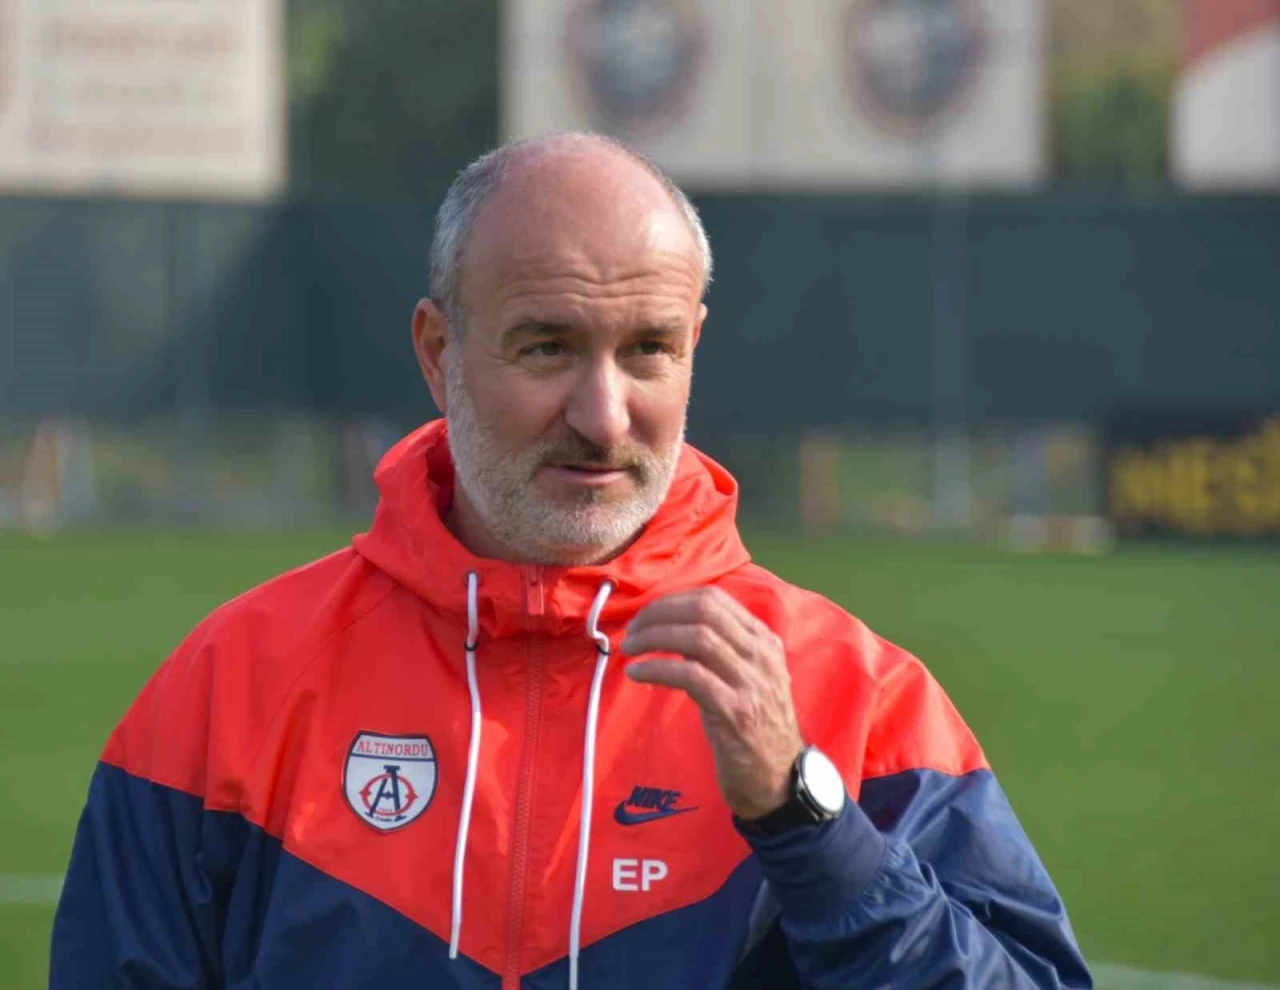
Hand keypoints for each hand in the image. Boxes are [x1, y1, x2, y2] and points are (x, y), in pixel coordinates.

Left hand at [621, 587, 803, 820]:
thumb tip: (669, 627)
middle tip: (632, 632)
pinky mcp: (736, 712)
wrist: (781, 780)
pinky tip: (638, 674)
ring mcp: (752, 683)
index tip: (646, 616)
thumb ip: (719, 650)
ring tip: (630, 649)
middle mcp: (762, 655)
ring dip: (653, 637)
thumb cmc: (755, 728)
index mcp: (764, 641)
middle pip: (704, 611)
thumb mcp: (744, 678)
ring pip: (697, 637)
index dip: (672, 601)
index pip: (715, 599)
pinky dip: (657, 669)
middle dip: (659, 614)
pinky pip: (690, 676)